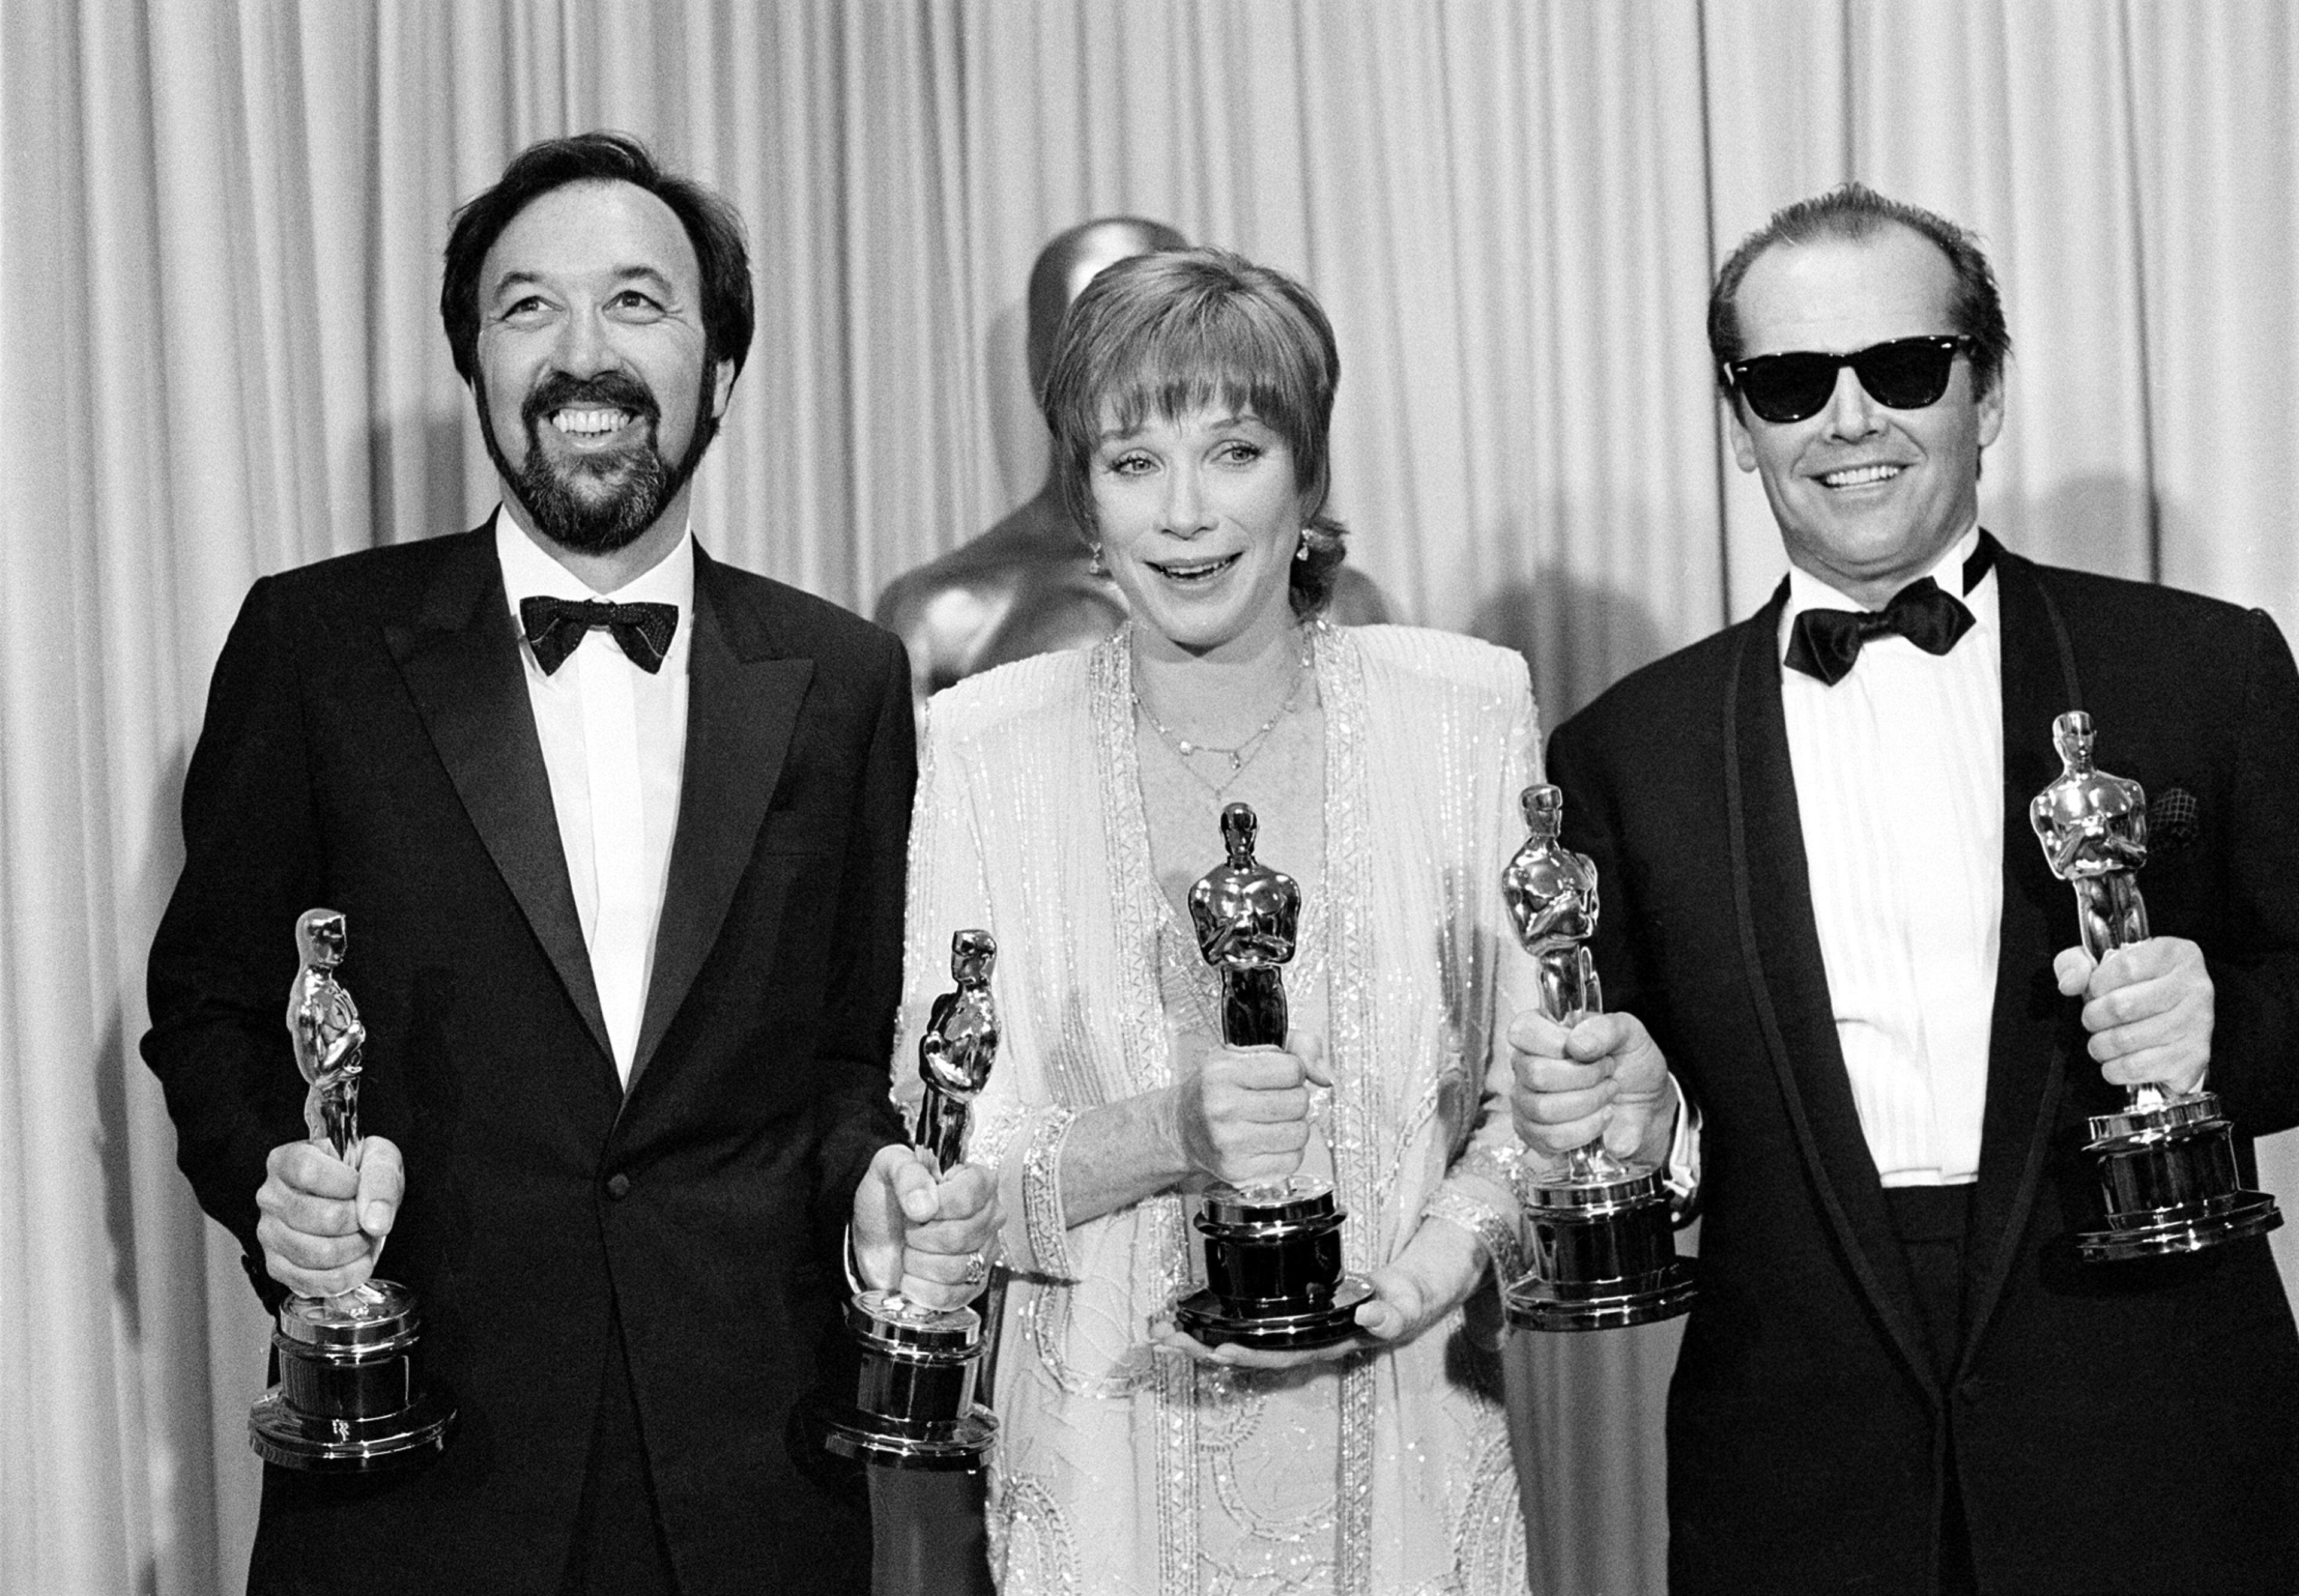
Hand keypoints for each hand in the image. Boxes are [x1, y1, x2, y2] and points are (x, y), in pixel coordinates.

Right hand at [255, 1135, 401, 1297]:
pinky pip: (311, 1283)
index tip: (359, 1186)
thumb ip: (381, 1182)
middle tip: (366, 1216)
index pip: (308, 1171)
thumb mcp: (381, 1160)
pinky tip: (356, 1261)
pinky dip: (345, 1276)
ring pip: (316, 1253)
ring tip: (362, 1236)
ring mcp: (270, 1234)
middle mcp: (271, 1198)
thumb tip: (375, 1221)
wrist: (356, 1201)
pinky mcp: (277, 1266)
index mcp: (287, 1161)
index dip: (344, 1183)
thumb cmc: (361, 1176)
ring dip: (354, 1249)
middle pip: (316, 1217)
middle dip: (357, 1221)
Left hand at [851, 1144, 1003, 1310]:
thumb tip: (925, 1204)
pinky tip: (912, 1277)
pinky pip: (952, 1297)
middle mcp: (989, 1216)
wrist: (876, 1237)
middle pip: (959, 1237)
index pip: (967, 1197)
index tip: (916, 1207)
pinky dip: (921, 1290)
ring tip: (911, 1251)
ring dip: (918, 1264)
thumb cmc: (887, 1200)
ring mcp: (984, 1253)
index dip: (936, 1206)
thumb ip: (907, 1173)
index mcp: (978, 1181)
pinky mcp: (973, 1285)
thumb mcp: (888, 1168)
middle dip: (920, 1237)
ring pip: (955, 1269)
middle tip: (909, 1230)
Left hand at [1149, 1220, 1478, 1368]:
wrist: (1444, 1262)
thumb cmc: (1433, 1277)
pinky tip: (1190, 1310)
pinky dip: (1222, 1314)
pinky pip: (1256, 1316)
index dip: (1254, 1352)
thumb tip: (1368, 1316)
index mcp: (1345, 1339)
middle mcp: (1322, 1338)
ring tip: (1160, 1326)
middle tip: (1164, 1336)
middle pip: (1258, 1351)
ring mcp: (1310, 1324)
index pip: (1292, 1353)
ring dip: (1205, 1334)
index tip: (1218, 1345)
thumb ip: (1402, 1305)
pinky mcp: (1303, 1306)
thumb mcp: (1425, 1289)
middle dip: (1209, 1347)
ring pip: (1251, 1336)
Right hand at [1163, 1032, 1332, 1189]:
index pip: (1292, 1070)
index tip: (1280, 1075)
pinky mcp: (1239, 1172)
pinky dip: (1288, 1151)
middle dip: (1294, 1098)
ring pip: (1300, 1134)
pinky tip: (1269, 1141)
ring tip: (1273, 1121)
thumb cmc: (1214, 1089)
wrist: (1182, 1128)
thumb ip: (1295, 1047)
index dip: (1293, 1071)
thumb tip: (1325, 1075)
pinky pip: (1291, 1161)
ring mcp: (1230, 1144)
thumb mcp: (1244, 1052)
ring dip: (1294, 1126)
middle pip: (1298, 1102)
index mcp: (1222, 1073)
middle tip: (1276, 1099)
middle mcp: (1223, 1109)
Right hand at [1508, 1009, 1672, 1164]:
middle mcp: (1525, 1066)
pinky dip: (1586, 1130)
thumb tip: (1576, 1045)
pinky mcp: (1535, 1135)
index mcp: (1540, 1033)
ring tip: (1607, 1094)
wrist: (1645, 1103)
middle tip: (1607, 1073)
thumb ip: (1605, 1028)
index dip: (1555, 1042)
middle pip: (1535, 1074)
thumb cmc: (1630, 1063)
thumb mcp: (1629, 1033)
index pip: (1522, 1031)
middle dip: (1585, 1076)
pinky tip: (1601, 1118)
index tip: (1586, 1050)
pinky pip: (1550, 1138)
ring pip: (1543, 1109)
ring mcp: (1526, 1102)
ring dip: (1589, 1103)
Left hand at [2054, 938, 2213, 1094]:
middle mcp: (2195, 987)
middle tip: (2093, 1021)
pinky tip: (2117, 1061)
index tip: (2093, 993)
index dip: (2096, 985)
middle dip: (2093, 1018)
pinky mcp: (2193, 1058)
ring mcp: (2198, 1024)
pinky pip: (2137, 1068)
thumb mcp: (2101, 963)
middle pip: (2122, 1006)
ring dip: (2100, 1045)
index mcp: (2175, 954)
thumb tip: (2070, 984)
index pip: (2125, 967)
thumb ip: (2076, 963)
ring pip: (2126, 1040)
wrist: (2172, 1021)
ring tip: (2102, 1041)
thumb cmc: (2135, 989)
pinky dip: (2114, 1069)